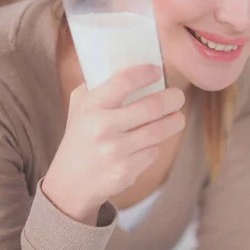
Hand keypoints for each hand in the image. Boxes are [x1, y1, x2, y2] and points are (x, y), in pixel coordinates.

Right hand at [42, 65, 185, 224]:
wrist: (70, 183)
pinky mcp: (126, 171)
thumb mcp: (79, 108)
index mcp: (90, 107)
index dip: (145, 73)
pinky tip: (150, 144)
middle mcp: (102, 128)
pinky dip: (155, 146)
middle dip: (173, 99)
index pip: (123, 82)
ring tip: (178, 118)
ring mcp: (114, 151)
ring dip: (175, 122)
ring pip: (158, 131)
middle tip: (178, 96)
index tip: (157, 71)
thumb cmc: (80, 137)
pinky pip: (153, 152)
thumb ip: (98, 86)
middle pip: (151, 106)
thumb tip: (130, 65)